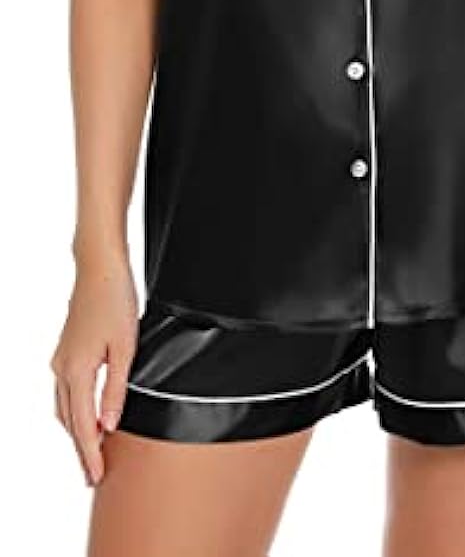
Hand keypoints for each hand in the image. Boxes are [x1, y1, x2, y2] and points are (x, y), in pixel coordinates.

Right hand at [50, 255, 138, 485]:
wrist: (99, 268)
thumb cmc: (116, 301)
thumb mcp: (125, 348)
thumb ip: (117, 389)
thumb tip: (109, 426)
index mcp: (77, 370)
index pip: (83, 425)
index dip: (90, 454)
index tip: (96, 476)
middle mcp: (62, 368)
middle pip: (69, 421)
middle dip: (81, 450)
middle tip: (93, 476)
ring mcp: (60, 359)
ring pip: (64, 408)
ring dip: (77, 432)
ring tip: (92, 453)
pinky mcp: (65, 351)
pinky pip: (65, 392)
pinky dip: (74, 411)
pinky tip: (86, 416)